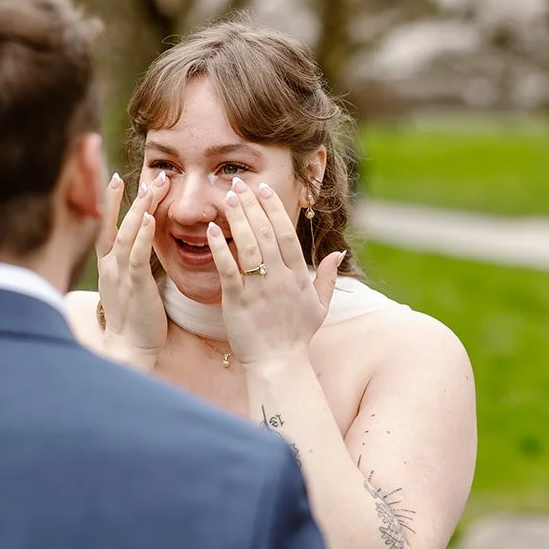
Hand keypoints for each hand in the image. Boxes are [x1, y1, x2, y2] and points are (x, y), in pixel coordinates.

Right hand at [95, 171, 169, 368]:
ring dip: (139, 209)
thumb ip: (130, 265)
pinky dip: (141, 236)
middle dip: (125, 197)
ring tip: (151, 187)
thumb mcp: (127, 287)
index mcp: (107, 266)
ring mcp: (119, 276)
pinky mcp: (133, 287)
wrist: (128, 350)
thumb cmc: (133, 320)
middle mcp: (109, 266)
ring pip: (125, 234)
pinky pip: (136, 257)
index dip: (109, 202)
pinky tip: (150, 218)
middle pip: (113, 224)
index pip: (105, 226)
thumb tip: (140, 246)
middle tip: (141, 174)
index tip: (115, 177)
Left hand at [206, 178, 342, 367]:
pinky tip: (212, 230)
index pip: (286, 233)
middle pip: (266, 232)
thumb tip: (337, 252)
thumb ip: (327, 277)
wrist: (278, 364)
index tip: (262, 188)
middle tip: (238, 183)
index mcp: (298, 276)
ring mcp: (259, 289)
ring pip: (249, 245)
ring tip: (227, 197)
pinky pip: (229, 269)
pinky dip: (220, 248)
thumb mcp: (320, 306)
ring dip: (238, 218)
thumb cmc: (296, 336)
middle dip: (251, 205)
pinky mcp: (238, 301)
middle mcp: (280, 278)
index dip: (274, 208)